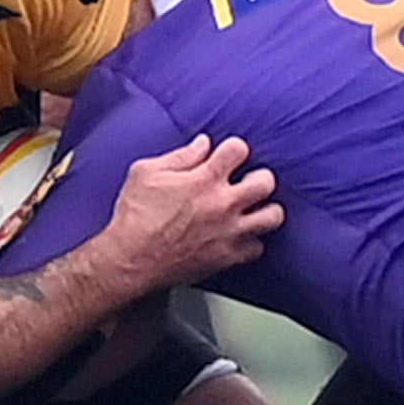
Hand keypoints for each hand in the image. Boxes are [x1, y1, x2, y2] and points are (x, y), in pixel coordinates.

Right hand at [98, 134, 282, 294]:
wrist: (131, 260)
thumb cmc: (135, 217)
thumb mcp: (146, 173)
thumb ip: (180, 156)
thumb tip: (203, 144)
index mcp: (204, 179)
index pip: (239, 149)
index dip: (234, 150)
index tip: (227, 156)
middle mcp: (223, 204)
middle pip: (266, 181)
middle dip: (258, 177)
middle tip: (247, 182)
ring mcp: (229, 232)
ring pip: (272, 216)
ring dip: (265, 209)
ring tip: (253, 209)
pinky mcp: (227, 257)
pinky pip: (257, 247)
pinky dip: (251, 241)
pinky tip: (239, 236)